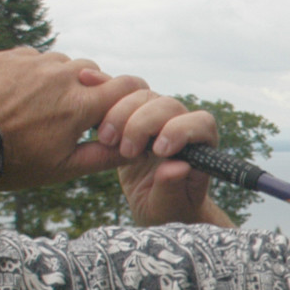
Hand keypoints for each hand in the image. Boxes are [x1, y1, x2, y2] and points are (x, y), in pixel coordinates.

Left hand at [0, 47, 145, 189]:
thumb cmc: (13, 160)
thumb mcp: (63, 168)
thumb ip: (103, 157)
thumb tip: (133, 150)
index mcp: (80, 105)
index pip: (127, 87)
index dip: (131, 95)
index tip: (123, 104)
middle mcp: (61, 77)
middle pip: (94, 72)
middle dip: (90, 88)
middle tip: (74, 110)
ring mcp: (33, 63)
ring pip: (63, 62)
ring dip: (62, 78)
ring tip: (43, 102)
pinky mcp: (8, 57)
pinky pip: (34, 57)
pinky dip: (35, 71)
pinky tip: (22, 91)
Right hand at [102, 91, 229, 227]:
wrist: (155, 205)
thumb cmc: (170, 209)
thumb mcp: (170, 206)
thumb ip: (173, 187)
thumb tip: (177, 166)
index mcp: (201, 145)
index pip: (200, 123)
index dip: (180, 130)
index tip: (159, 150)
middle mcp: (181, 124)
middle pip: (167, 104)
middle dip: (143, 123)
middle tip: (126, 149)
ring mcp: (156, 116)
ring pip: (142, 95)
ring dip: (120, 113)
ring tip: (106, 140)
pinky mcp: (131, 114)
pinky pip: (119, 93)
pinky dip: (103, 85)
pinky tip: (88, 81)